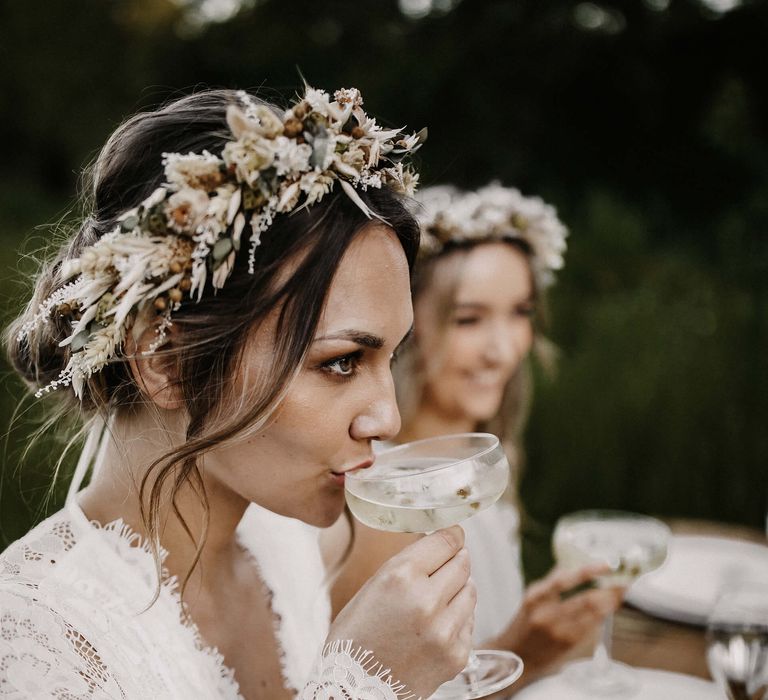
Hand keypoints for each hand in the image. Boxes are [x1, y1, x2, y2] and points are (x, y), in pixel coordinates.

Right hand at [328, 525, 475, 697]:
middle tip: (447, 562)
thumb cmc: (357, 635)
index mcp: (401, 576)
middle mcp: (427, 600)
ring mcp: (445, 630)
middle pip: (462, 563)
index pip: (446, 541)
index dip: (453, 534)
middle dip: (456, 559)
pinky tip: (438, 624)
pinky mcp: (457, 655)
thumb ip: (408, 563)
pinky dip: (459, 617)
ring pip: (471, 590)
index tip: (455, 534)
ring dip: (459, 588)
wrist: (354, 690)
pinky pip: (470, 621)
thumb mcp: (374, 585)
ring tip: (438, 598)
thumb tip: (439, 543)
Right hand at [496, 563, 623, 676]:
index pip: (564, 580)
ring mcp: (559, 631)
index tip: (605, 565)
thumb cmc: (523, 625)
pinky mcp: (568, 645)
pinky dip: (602, 617)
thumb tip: (565, 565)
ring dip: (610, 604)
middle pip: (585, 600)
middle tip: (624, 583)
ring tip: (620, 594)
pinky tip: (608, 610)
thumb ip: (549, 583)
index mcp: (536, 597)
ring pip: (592, 615)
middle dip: (609, 591)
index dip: (588, 571)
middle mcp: (547, 614)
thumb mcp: (529, 600)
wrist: (515, 657)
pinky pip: (591, 628)